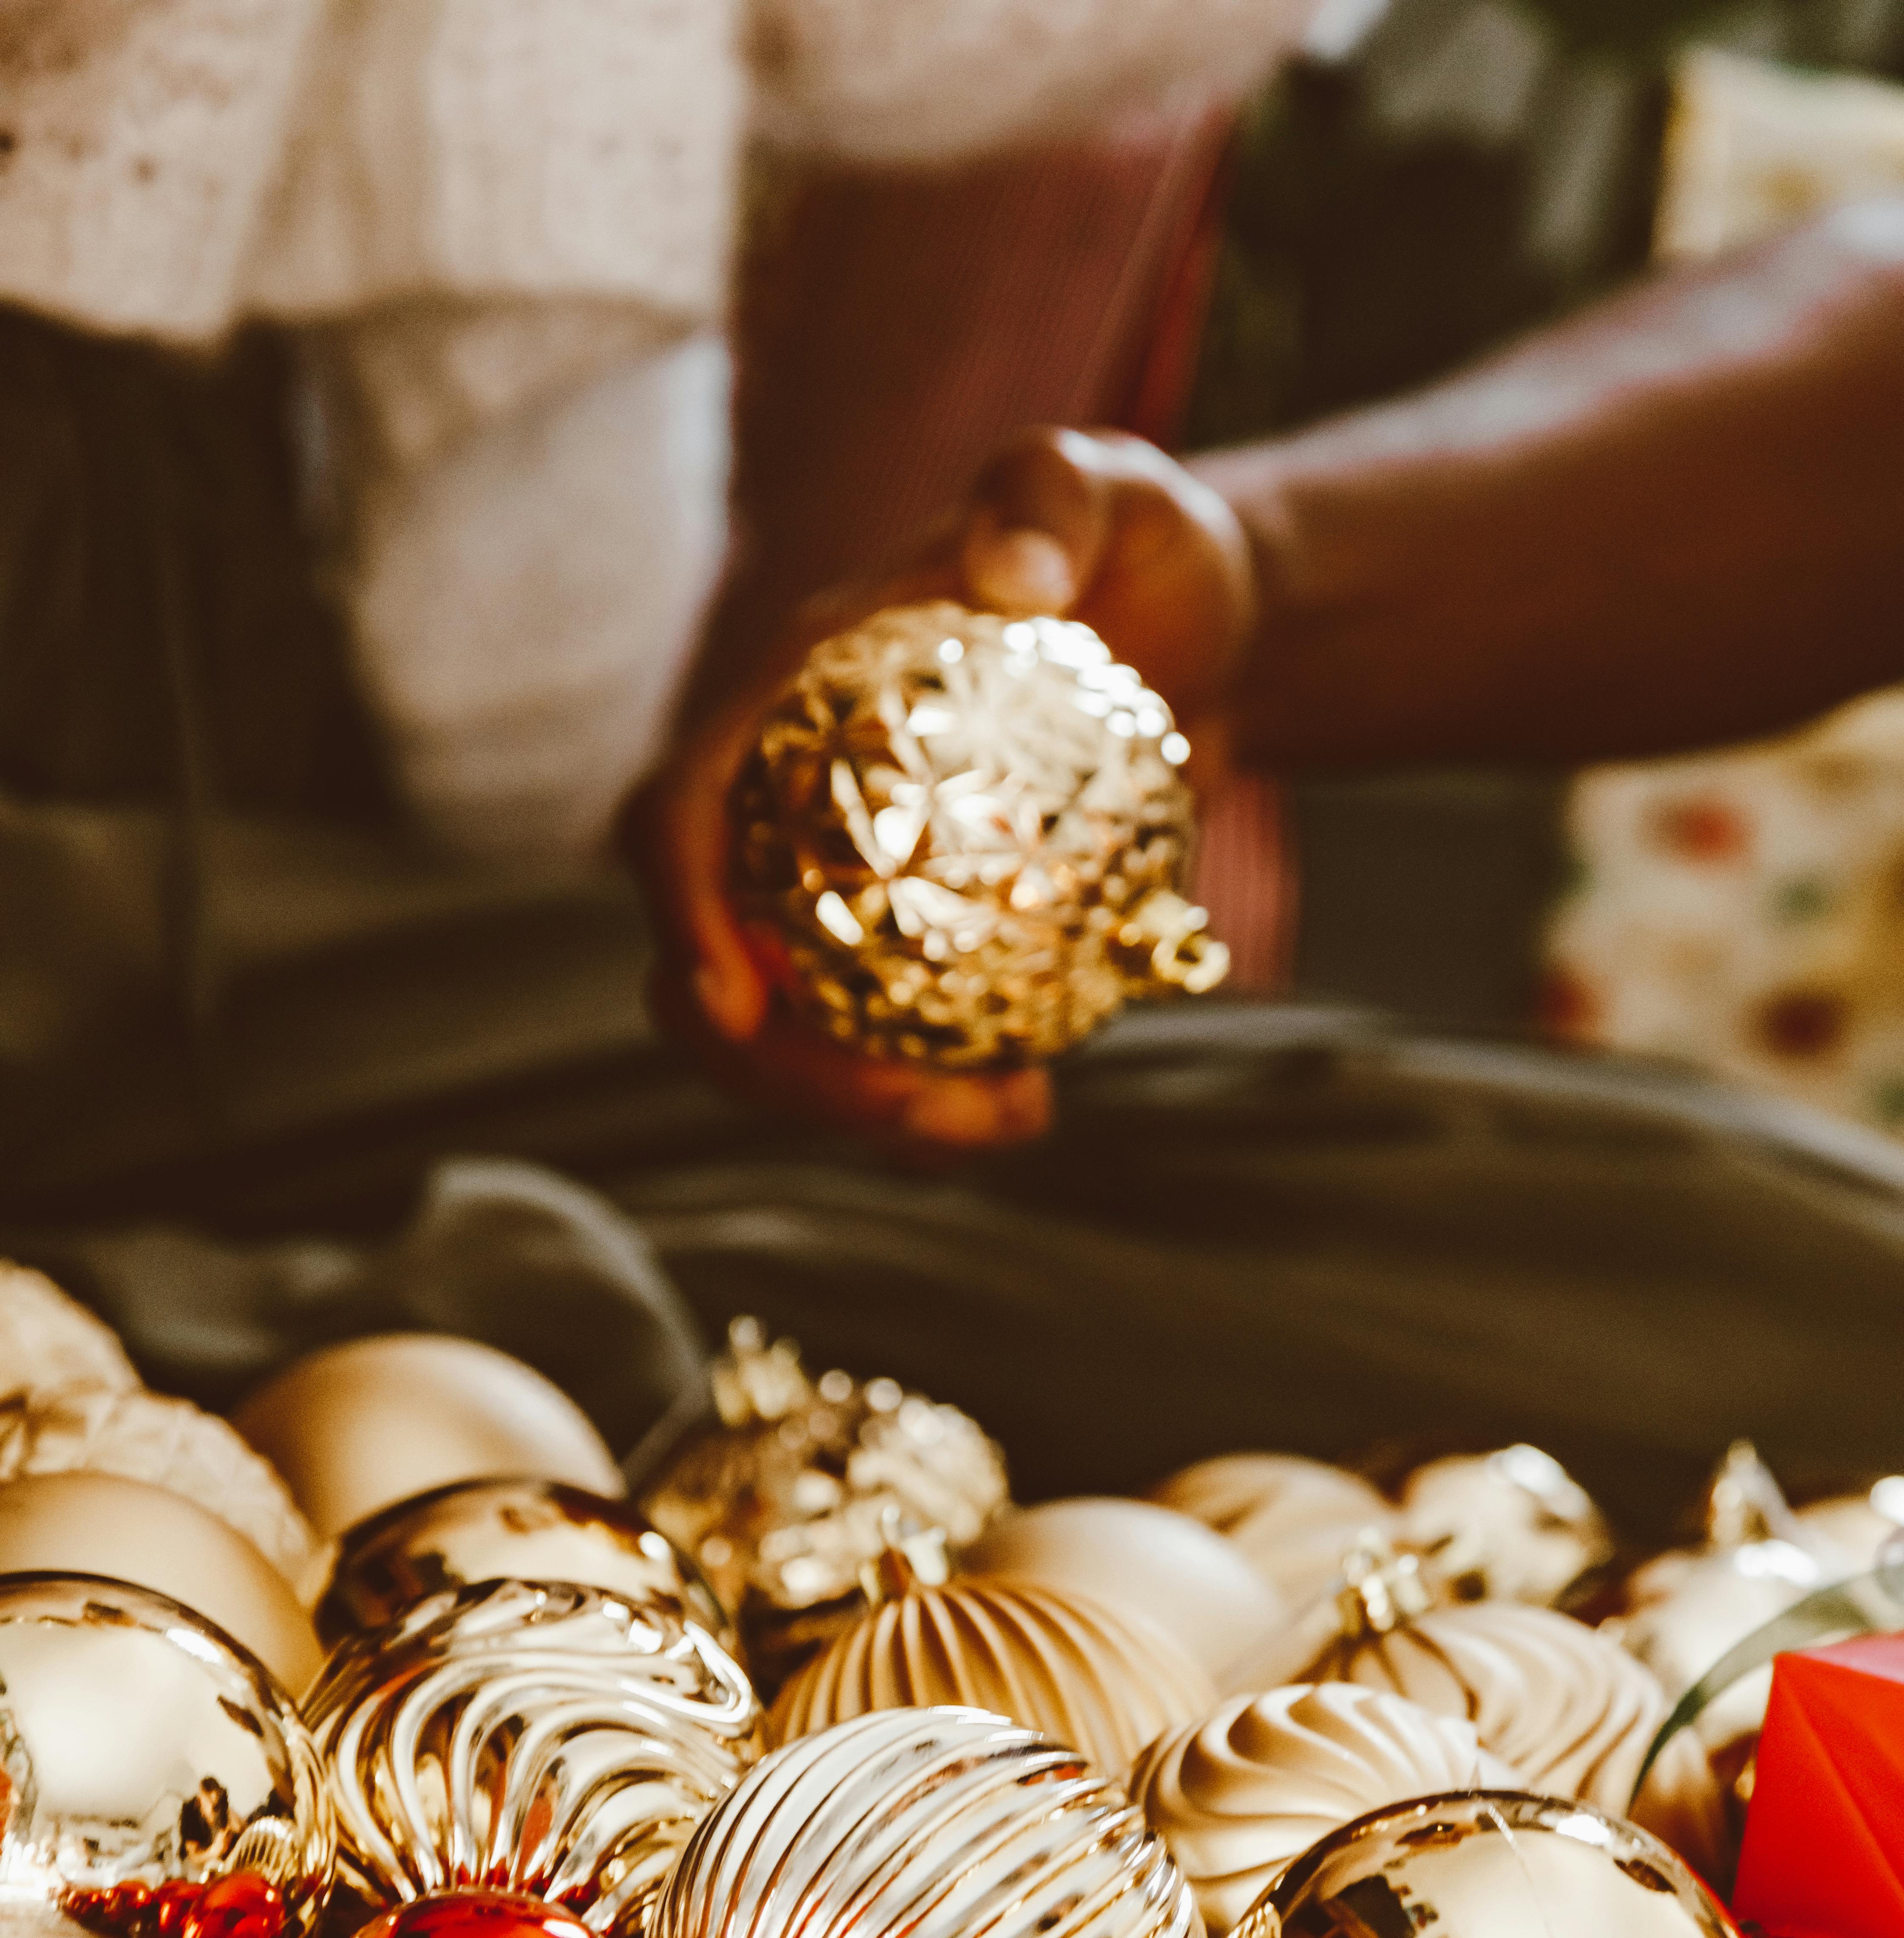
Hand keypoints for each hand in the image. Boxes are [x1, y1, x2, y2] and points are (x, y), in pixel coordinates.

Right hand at [630, 429, 1254, 1146]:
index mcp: (786, 702)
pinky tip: (1035, 1106)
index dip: (680, 908)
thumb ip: (1052, 497)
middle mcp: (791, 811)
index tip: (732, 1001)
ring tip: (1009, 1123)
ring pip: (799, 1036)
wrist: (1205, 633)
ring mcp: (850, 893)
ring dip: (875, 1111)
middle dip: (780, 1067)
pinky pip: (898, 1050)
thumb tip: (1011, 571)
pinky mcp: (923, 952)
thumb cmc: (1142, 550)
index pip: (683, 811)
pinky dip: (948, 1100)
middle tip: (918, 1109)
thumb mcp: (1113, 488)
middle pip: (716, 963)